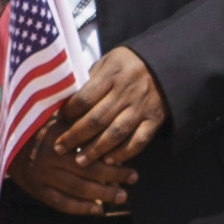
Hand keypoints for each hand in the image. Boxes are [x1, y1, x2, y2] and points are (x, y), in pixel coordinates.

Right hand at [8, 121, 131, 214]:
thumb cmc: (29, 126)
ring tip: (121, 197)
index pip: (91, 151)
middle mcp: (49, 156)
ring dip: (102, 194)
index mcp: (57, 136)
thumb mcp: (52, 116)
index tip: (130, 164)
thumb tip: (106, 128)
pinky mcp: (33, 188)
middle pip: (89, 171)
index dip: (113, 160)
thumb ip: (76, 122)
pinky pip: (59, 202)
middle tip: (132, 180)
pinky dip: (79, 208)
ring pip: (77, 188)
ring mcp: (40, 174)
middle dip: (114, 177)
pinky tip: (96, 210)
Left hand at [42, 46, 164, 168]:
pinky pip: (139, 140)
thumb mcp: (106, 63)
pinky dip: (124, 152)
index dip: (69, 112)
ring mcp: (142, 107)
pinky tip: (109, 160)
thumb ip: (89, 82)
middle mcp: (127, 92)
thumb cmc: (126, 65)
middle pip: (97, 119)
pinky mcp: (155, 119)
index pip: (84, 98)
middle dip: (75, 136)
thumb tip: (64, 104)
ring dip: (96, 149)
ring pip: (116, 133)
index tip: (58, 120)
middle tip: (59, 148)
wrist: (165, 64)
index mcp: (112, 75)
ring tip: (80, 161)